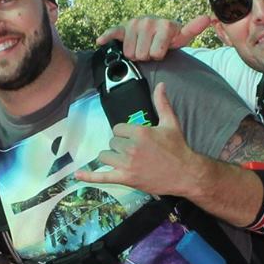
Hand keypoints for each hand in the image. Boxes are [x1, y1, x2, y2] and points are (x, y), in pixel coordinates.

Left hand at [74, 83, 201, 195]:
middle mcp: (131, 147)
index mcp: (140, 132)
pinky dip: (89, 176)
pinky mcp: (126, 178)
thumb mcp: (171, 123)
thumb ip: (162, 103)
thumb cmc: (178, 148)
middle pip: (112, 142)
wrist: (185, 174)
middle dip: (120, 146)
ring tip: (123, 160)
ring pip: (105, 155)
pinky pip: (102, 176)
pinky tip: (77, 174)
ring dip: (111, 157)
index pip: (118, 128)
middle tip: (135, 151)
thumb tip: (160, 85)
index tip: (134, 138)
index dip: (124, 133)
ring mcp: (127, 164)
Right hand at [96, 14, 213, 60]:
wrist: (154, 30)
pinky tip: (101, 41)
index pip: (156, 53)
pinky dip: (106, 37)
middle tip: (151, 49)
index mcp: (164, 24)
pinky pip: (112, 33)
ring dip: (135, 53)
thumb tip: (208, 18)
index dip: (158, 55)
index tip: (161, 50)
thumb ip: (193, 29)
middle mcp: (149, 20)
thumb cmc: (169, 38)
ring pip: (129, 53)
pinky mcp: (122, 26)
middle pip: (142, 56)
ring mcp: (135, 23)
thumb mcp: (182, 37)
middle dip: (146, 56)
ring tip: (142, 46)